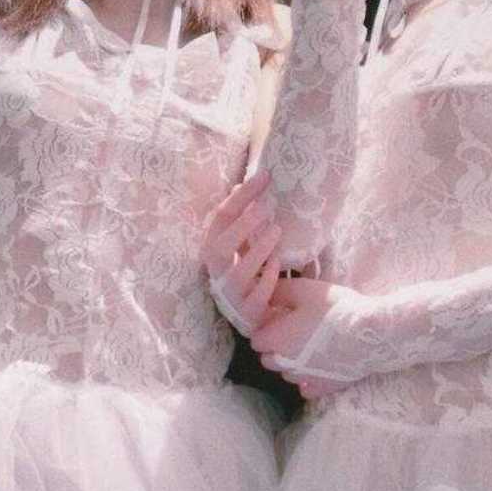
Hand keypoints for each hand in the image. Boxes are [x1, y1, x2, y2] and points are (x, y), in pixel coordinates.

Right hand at [202, 169, 283, 334]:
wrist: (252, 314)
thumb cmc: (247, 271)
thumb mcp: (241, 244)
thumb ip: (240, 219)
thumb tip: (241, 185)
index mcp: (214, 251)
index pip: (221, 219)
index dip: (241, 197)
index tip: (266, 176)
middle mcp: (217, 273)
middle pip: (219, 249)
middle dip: (241, 227)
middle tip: (265, 208)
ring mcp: (231, 296)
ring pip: (238, 274)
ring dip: (257, 250)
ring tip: (276, 231)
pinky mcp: (248, 314)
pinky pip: (255, 298)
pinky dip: (266, 279)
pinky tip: (276, 264)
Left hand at [250, 276, 357, 396]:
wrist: (369, 335)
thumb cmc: (335, 310)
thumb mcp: (305, 290)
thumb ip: (280, 292)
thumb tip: (266, 292)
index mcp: (276, 340)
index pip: (256, 340)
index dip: (265, 329)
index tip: (278, 320)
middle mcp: (284, 363)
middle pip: (268, 359)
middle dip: (275, 347)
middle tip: (294, 332)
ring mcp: (302, 379)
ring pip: (286, 373)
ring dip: (292, 363)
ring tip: (310, 347)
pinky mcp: (321, 388)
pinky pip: (306, 388)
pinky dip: (308, 379)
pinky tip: (320, 366)